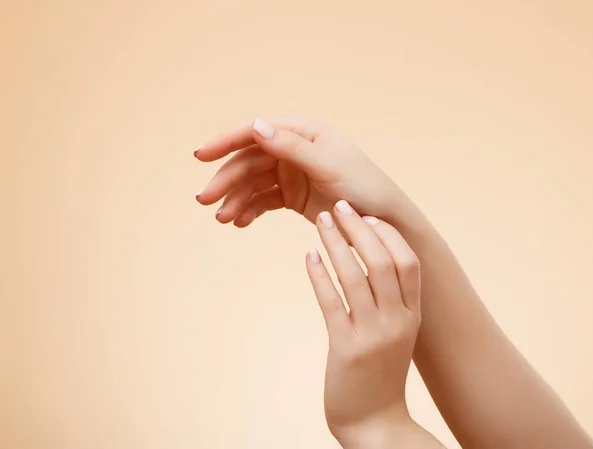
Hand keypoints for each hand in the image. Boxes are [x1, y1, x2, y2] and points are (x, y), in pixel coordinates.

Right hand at [194, 117, 402, 226]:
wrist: (383, 220)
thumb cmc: (364, 186)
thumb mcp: (328, 165)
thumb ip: (291, 147)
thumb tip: (256, 126)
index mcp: (302, 132)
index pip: (255, 132)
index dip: (225, 141)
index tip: (201, 156)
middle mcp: (293, 149)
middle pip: (248, 161)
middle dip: (226, 180)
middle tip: (205, 201)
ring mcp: (291, 173)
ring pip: (253, 184)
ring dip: (235, 199)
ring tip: (223, 219)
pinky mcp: (292, 196)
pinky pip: (263, 201)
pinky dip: (250, 211)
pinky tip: (239, 222)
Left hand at [305, 199, 420, 446]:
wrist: (375, 424)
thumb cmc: (381, 373)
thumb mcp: (396, 333)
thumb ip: (390, 301)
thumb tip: (371, 262)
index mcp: (413, 315)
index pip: (408, 262)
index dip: (388, 235)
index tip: (368, 216)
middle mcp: (398, 321)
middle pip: (383, 261)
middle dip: (360, 229)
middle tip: (339, 206)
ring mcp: (373, 335)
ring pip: (355, 275)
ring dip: (336, 243)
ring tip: (320, 221)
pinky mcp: (346, 348)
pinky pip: (330, 301)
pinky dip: (319, 274)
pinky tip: (309, 256)